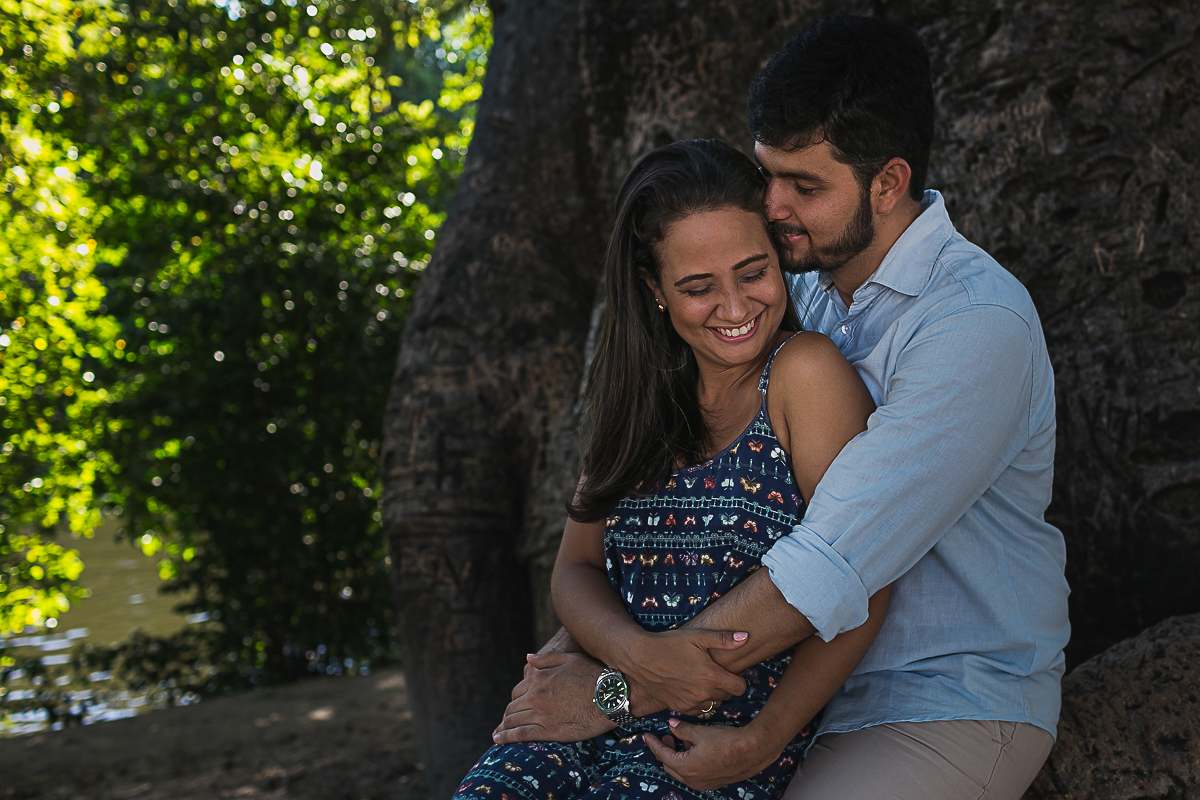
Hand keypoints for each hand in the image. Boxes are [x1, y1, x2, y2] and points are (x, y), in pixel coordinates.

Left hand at [493, 652, 615, 743]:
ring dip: (503, 728)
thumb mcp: (570, 659)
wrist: (612, 696)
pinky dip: (507, 738)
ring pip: (513, 721)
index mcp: (539, 678)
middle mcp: (536, 695)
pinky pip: (521, 734)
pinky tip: (498, 740)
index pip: (517, 691)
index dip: (515, 701)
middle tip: (504, 724)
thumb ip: (546, 659)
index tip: (515, 708)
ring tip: (497, 734)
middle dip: (507, 716)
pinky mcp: (549, 730)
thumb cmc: (594, 675)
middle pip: (513, 707)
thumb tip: (527, 658)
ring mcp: (542, 713)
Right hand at [621, 629, 748, 715]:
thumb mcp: (697, 637)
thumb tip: (746, 638)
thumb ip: (723, 640)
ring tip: (702, 680)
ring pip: (714, 704)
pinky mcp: (679, 708)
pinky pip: (699, 710)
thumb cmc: (670, 643)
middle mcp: (703, 693)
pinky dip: (699, 701)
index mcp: (711, 676)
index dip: (738, 679)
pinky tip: (692, 688)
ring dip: (713, 695)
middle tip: (714, 672)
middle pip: (727, 696)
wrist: (641, 657)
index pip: (740, 688)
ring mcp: (691, 703)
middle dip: (725, 685)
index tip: (730, 671)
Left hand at [643, 718, 776, 790]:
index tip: (647, 735)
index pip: (662, 755)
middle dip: (665, 751)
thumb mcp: (700, 732)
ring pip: (682, 772)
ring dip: (678, 757)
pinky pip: (694, 774)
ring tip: (681, 740)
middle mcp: (692, 780)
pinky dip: (689, 763)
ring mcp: (704, 784)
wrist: (752, 751)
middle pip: (670, 766)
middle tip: (666, 737)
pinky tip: (695, 749)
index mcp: (685, 768)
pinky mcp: (714, 782)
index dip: (654, 744)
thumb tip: (671, 725)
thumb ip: (682, 729)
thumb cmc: (726, 741)